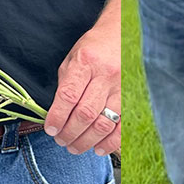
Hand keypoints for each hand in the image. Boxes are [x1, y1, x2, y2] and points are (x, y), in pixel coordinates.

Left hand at [44, 20, 120, 155]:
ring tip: (75, 147)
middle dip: (70, 133)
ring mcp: (122, 88)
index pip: (68, 95)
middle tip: (61, 141)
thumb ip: (66, 85)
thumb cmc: (94, 48)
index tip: (50, 129)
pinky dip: (110, 142)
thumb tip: (56, 116)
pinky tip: (98, 148)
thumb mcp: (72, 58)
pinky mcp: (133, 98)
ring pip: (104, 123)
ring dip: (87, 141)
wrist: (124, 35)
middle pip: (85, 113)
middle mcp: (106, 75)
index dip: (57, 117)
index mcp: (86, 62)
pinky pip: (123, 126)